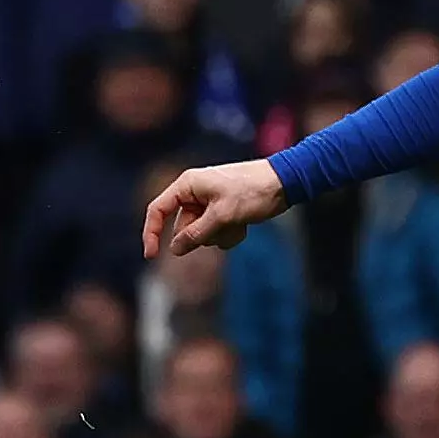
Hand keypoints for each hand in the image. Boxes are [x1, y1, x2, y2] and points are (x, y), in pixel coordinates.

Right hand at [142, 159, 292, 258]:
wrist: (286, 182)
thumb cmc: (254, 192)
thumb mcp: (222, 215)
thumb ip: (196, 234)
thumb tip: (174, 250)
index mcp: (188, 185)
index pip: (158, 210)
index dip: (151, 232)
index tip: (151, 255)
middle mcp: (195, 193)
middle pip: (183, 227)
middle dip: (203, 234)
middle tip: (225, 225)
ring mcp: (209, 203)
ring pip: (201, 233)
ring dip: (219, 235)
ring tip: (239, 222)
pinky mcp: (224, 211)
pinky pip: (217, 233)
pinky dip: (229, 234)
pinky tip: (245, 225)